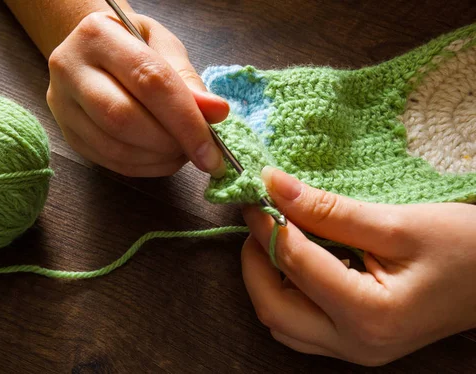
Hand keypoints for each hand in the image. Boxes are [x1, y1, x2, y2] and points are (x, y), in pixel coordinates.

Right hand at [47, 11, 228, 176]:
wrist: (92, 50)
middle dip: (170, 142)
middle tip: (198, 151)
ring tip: (181, 151)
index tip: (212, 149)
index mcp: (98, 35)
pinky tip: (162, 158)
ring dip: (158, 158)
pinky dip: (145, 167)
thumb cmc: (133, 44)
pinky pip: (110, 161)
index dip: (185, 120)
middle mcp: (70, 69)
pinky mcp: (68, 134)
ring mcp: (63, 105)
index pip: (149, 81)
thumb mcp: (164, 47)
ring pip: (114, 146)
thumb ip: (188, 80)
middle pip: (123, 118)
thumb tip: (216, 113)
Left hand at [241, 166, 475, 365]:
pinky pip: (300, 324)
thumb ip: (328, 209)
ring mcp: (354, 350)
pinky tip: (299, 259)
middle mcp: (354, 344)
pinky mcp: (354, 343)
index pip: (294, 264)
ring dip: (267, 277)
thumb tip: (275, 185)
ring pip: (281, 320)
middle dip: (255, 260)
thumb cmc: (464, 248)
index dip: (267, 224)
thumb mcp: (396, 223)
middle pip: (272, 308)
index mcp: (368, 315)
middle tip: (260, 219)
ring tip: (278, 235)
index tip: (256, 193)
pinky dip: (287, 290)